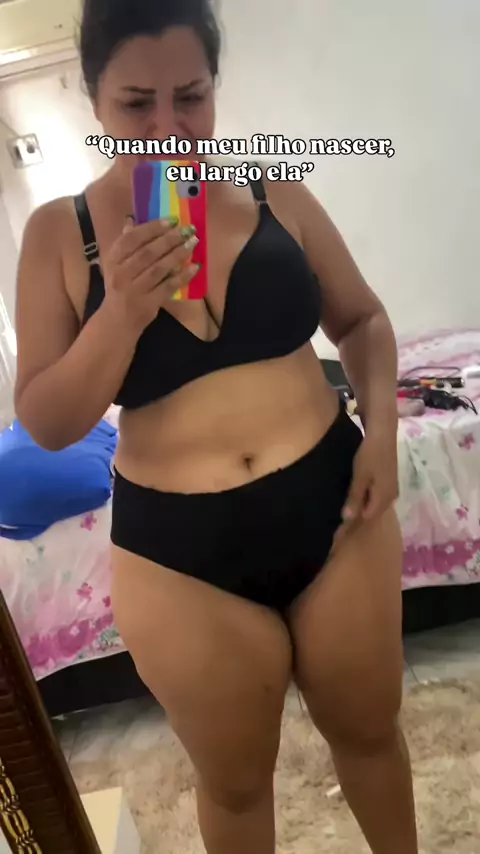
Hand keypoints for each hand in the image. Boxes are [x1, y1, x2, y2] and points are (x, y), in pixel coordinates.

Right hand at [101, 216, 199, 334]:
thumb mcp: (115, 264)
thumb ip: (124, 243)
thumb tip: (131, 220)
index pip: (132, 239)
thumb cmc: (118, 288)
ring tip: (193, 243)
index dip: (152, 228)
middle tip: (188, 229)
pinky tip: (195, 267)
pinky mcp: (149, 303)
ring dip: (178, 254)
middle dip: (170, 239)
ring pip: (159, 268)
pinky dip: (182, 276)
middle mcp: (122, 274)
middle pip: (148, 253)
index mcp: (113, 260)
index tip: (172, 220)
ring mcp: (135, 290)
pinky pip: (168, 287)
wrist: (117, 321)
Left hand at [342, 430, 398, 522]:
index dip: (351, 524)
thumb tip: (347, 519)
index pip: (365, 518)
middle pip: (371, 513)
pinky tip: (354, 494)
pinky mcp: (388, 481)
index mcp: (383, 498)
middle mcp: (390, 497)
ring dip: (360, 506)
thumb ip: (354, 498)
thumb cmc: (370, 454)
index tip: (334, 526)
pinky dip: (365, 498)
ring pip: (373, 505)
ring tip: (342, 506)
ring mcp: (391, 489)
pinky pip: (375, 496)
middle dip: (355, 516)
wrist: (384, 433)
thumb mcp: (360, 476)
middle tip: (335, 518)